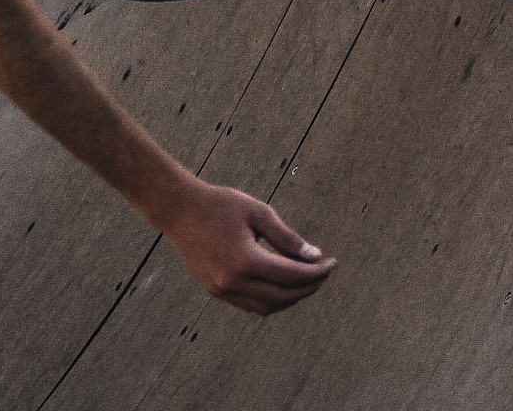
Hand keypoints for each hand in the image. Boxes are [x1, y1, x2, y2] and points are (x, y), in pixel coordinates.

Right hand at [158, 179, 335, 314]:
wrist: (180, 210)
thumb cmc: (222, 205)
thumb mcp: (260, 213)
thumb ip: (288, 238)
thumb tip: (315, 256)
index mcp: (245, 261)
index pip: (291, 276)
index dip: (316, 272)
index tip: (332, 263)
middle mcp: (232, 282)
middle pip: (282, 297)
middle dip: (308, 287)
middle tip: (324, 272)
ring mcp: (221, 290)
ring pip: (266, 307)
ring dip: (291, 298)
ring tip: (309, 280)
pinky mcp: (215, 291)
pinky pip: (250, 304)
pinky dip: (272, 299)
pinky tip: (284, 284)